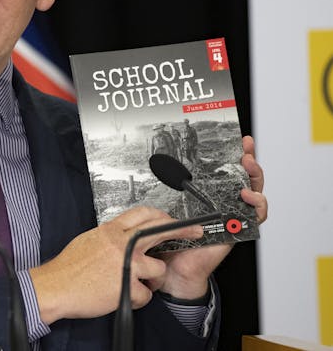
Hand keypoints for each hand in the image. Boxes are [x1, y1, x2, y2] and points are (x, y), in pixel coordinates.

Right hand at [30, 206, 202, 323]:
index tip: (174, 219)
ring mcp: (126, 265)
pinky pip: (146, 294)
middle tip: (194, 232)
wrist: (56, 287)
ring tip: (136, 282)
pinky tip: (122, 296)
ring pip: (158, 268)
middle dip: (181, 230)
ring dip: (151, 278)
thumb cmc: (69, 267)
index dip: (162, 215)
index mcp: (110, 231)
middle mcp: (121, 244)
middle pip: (159, 230)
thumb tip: (123, 235)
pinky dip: (138, 298)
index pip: (142, 213)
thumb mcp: (89, 240)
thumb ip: (110, 236)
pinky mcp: (128, 287)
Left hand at [147, 135, 268, 298]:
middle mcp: (221, 204)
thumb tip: (152, 168)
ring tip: (248, 165)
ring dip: (255, 176)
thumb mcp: (164, 210)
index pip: (220, 171)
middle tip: (245, 147)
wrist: (172, 269)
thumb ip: (164, 193)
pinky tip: (248, 196)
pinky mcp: (238, 230)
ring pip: (254, 192)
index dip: (229, 155)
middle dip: (247, 158)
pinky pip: (256, 217)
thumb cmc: (167, 241)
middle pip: (242, 177)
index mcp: (204, 197)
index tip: (233, 139)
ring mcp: (232, 216)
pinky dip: (257, 205)